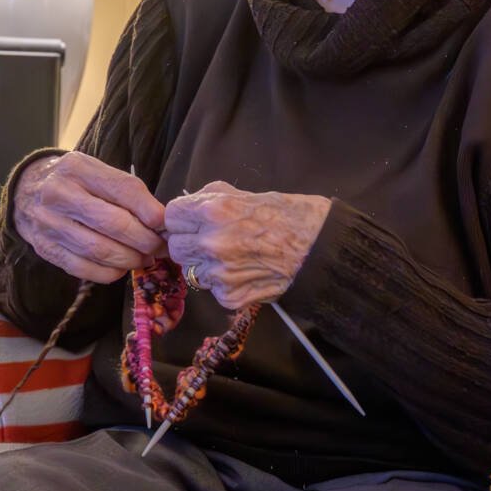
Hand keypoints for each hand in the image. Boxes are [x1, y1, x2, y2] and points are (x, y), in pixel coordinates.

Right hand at [13, 152, 167, 283]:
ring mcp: (49, 224)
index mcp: (78, 168)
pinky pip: (84, 268)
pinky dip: (110, 273)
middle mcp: (59, 194)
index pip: (122, 189)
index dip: (149, 209)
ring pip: (100, 250)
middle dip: (145, 240)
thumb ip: (125, 190)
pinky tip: (121, 267)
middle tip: (160, 246)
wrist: (25, 191)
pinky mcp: (45, 249)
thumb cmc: (72, 181)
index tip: (165, 223)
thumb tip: (161, 221)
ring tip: (145, 258)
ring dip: (130, 259)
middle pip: (114, 224)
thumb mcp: (94, 171)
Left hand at [164, 183, 330, 309]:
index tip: (191, 222)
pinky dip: (224, 285)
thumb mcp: (246, 194)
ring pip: (192, 271)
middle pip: (175, 247)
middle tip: (209, 241)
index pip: (171, 216)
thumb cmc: (289, 216)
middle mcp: (211, 242)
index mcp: (213, 210)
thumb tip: (189, 203)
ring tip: (231, 257)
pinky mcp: (230, 296)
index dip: (181, 219)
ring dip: (205, 266)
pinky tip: (244, 272)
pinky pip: (213, 291)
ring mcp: (219, 273)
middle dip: (189, 243)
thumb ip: (212, 197)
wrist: (319, 248)